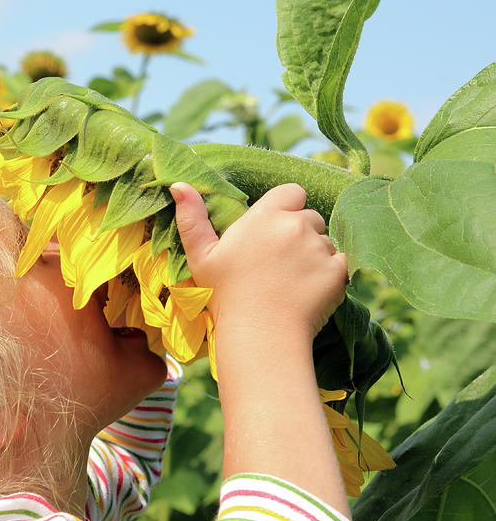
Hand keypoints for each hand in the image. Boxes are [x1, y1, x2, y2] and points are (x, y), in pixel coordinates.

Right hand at [170, 182, 346, 340]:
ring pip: (325, 242)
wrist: (259, 335)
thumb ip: (192, 218)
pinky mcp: (338, 272)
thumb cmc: (224, 296)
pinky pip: (341, 263)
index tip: (273, 230)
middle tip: (279, 263)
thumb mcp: (200, 256)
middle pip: (310, 217)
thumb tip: (179, 184)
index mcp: (265, 216)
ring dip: (315, 254)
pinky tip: (309, 291)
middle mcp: (296, 226)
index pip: (292, 191)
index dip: (286, 208)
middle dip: (300, 233)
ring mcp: (319, 248)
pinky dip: (331, 274)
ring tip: (292, 281)